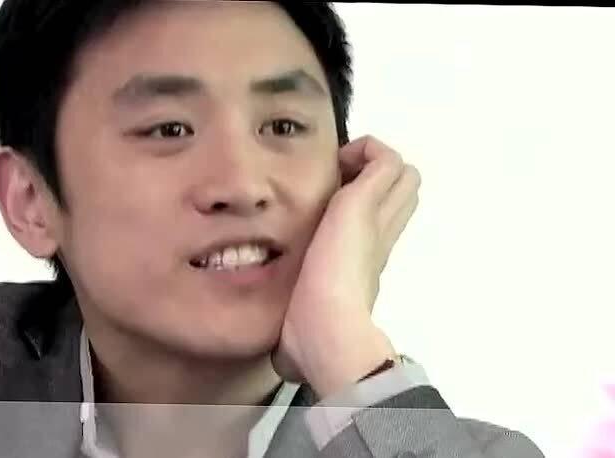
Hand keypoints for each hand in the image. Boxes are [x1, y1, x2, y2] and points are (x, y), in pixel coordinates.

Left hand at [271, 135, 420, 397]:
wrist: (329, 334)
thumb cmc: (315, 340)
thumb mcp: (305, 332)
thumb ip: (298, 335)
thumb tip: (282, 364)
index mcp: (363, 265)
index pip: (379, 226)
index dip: (364, 210)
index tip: (335, 210)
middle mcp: (377, 239)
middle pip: (402, 195)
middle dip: (375, 180)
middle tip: (343, 184)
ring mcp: (376, 219)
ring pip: (401, 175)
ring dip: (373, 165)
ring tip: (344, 172)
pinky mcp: (363, 202)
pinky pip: (384, 158)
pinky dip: (368, 151)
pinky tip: (342, 163)